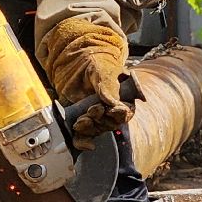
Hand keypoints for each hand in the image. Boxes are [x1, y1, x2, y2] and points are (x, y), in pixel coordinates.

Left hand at [42, 18, 133, 140]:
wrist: (75, 60)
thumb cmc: (95, 62)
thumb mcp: (102, 68)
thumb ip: (108, 84)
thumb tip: (112, 102)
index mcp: (124, 97)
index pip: (127, 111)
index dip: (120, 113)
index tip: (111, 110)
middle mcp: (112, 109)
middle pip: (111, 123)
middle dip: (102, 120)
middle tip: (91, 111)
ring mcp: (97, 116)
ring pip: (98, 129)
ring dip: (90, 128)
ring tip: (80, 121)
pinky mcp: (83, 120)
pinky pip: (85, 134)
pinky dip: (82, 140)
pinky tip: (79, 141)